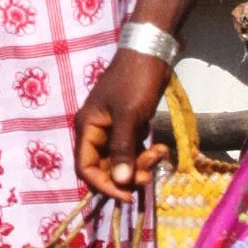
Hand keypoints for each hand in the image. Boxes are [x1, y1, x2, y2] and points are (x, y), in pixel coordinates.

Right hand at [74, 49, 173, 198]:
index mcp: (87, 128)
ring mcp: (112, 130)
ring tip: (159, 155)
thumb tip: (120, 181)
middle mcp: (95, 132)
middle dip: (126, 175)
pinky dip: (145, 155)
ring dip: (140, 165)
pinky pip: (132, 151)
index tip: (127, 195)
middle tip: (149, 175)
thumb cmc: (135, 81)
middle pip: (104, 169)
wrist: (151, 53)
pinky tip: (161, 149)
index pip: (85, 168)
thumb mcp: (129, 116)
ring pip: (121, 162)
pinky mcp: (127, 127)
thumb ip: (122, 150)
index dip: (104, 185)